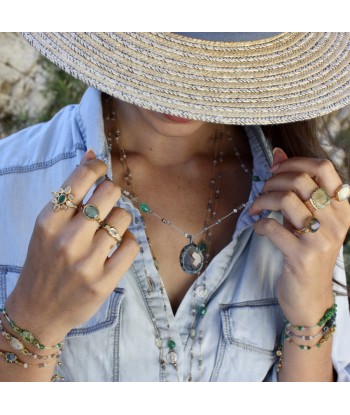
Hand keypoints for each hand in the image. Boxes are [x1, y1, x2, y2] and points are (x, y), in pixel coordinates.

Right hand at [5, 149, 138, 344]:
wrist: (37, 310)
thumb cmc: (43, 262)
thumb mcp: (47, 226)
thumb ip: (70, 193)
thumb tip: (91, 154)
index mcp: (48, 221)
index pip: (81, 178)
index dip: (97, 167)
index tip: (102, 170)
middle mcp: (67, 239)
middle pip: (110, 193)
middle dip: (112, 193)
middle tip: (106, 204)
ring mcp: (86, 262)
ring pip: (124, 218)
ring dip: (121, 220)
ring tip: (109, 230)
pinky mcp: (103, 281)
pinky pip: (132, 245)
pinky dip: (129, 241)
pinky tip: (118, 246)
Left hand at [249, 148, 349, 324]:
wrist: (310, 297)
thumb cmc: (306, 253)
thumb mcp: (305, 219)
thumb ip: (294, 188)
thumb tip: (278, 152)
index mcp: (341, 208)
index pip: (324, 168)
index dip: (295, 161)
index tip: (275, 169)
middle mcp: (336, 221)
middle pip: (301, 180)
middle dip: (272, 181)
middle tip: (262, 192)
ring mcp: (321, 239)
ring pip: (286, 199)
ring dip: (263, 200)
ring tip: (255, 208)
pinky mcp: (302, 256)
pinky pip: (272, 227)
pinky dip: (259, 224)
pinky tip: (259, 228)